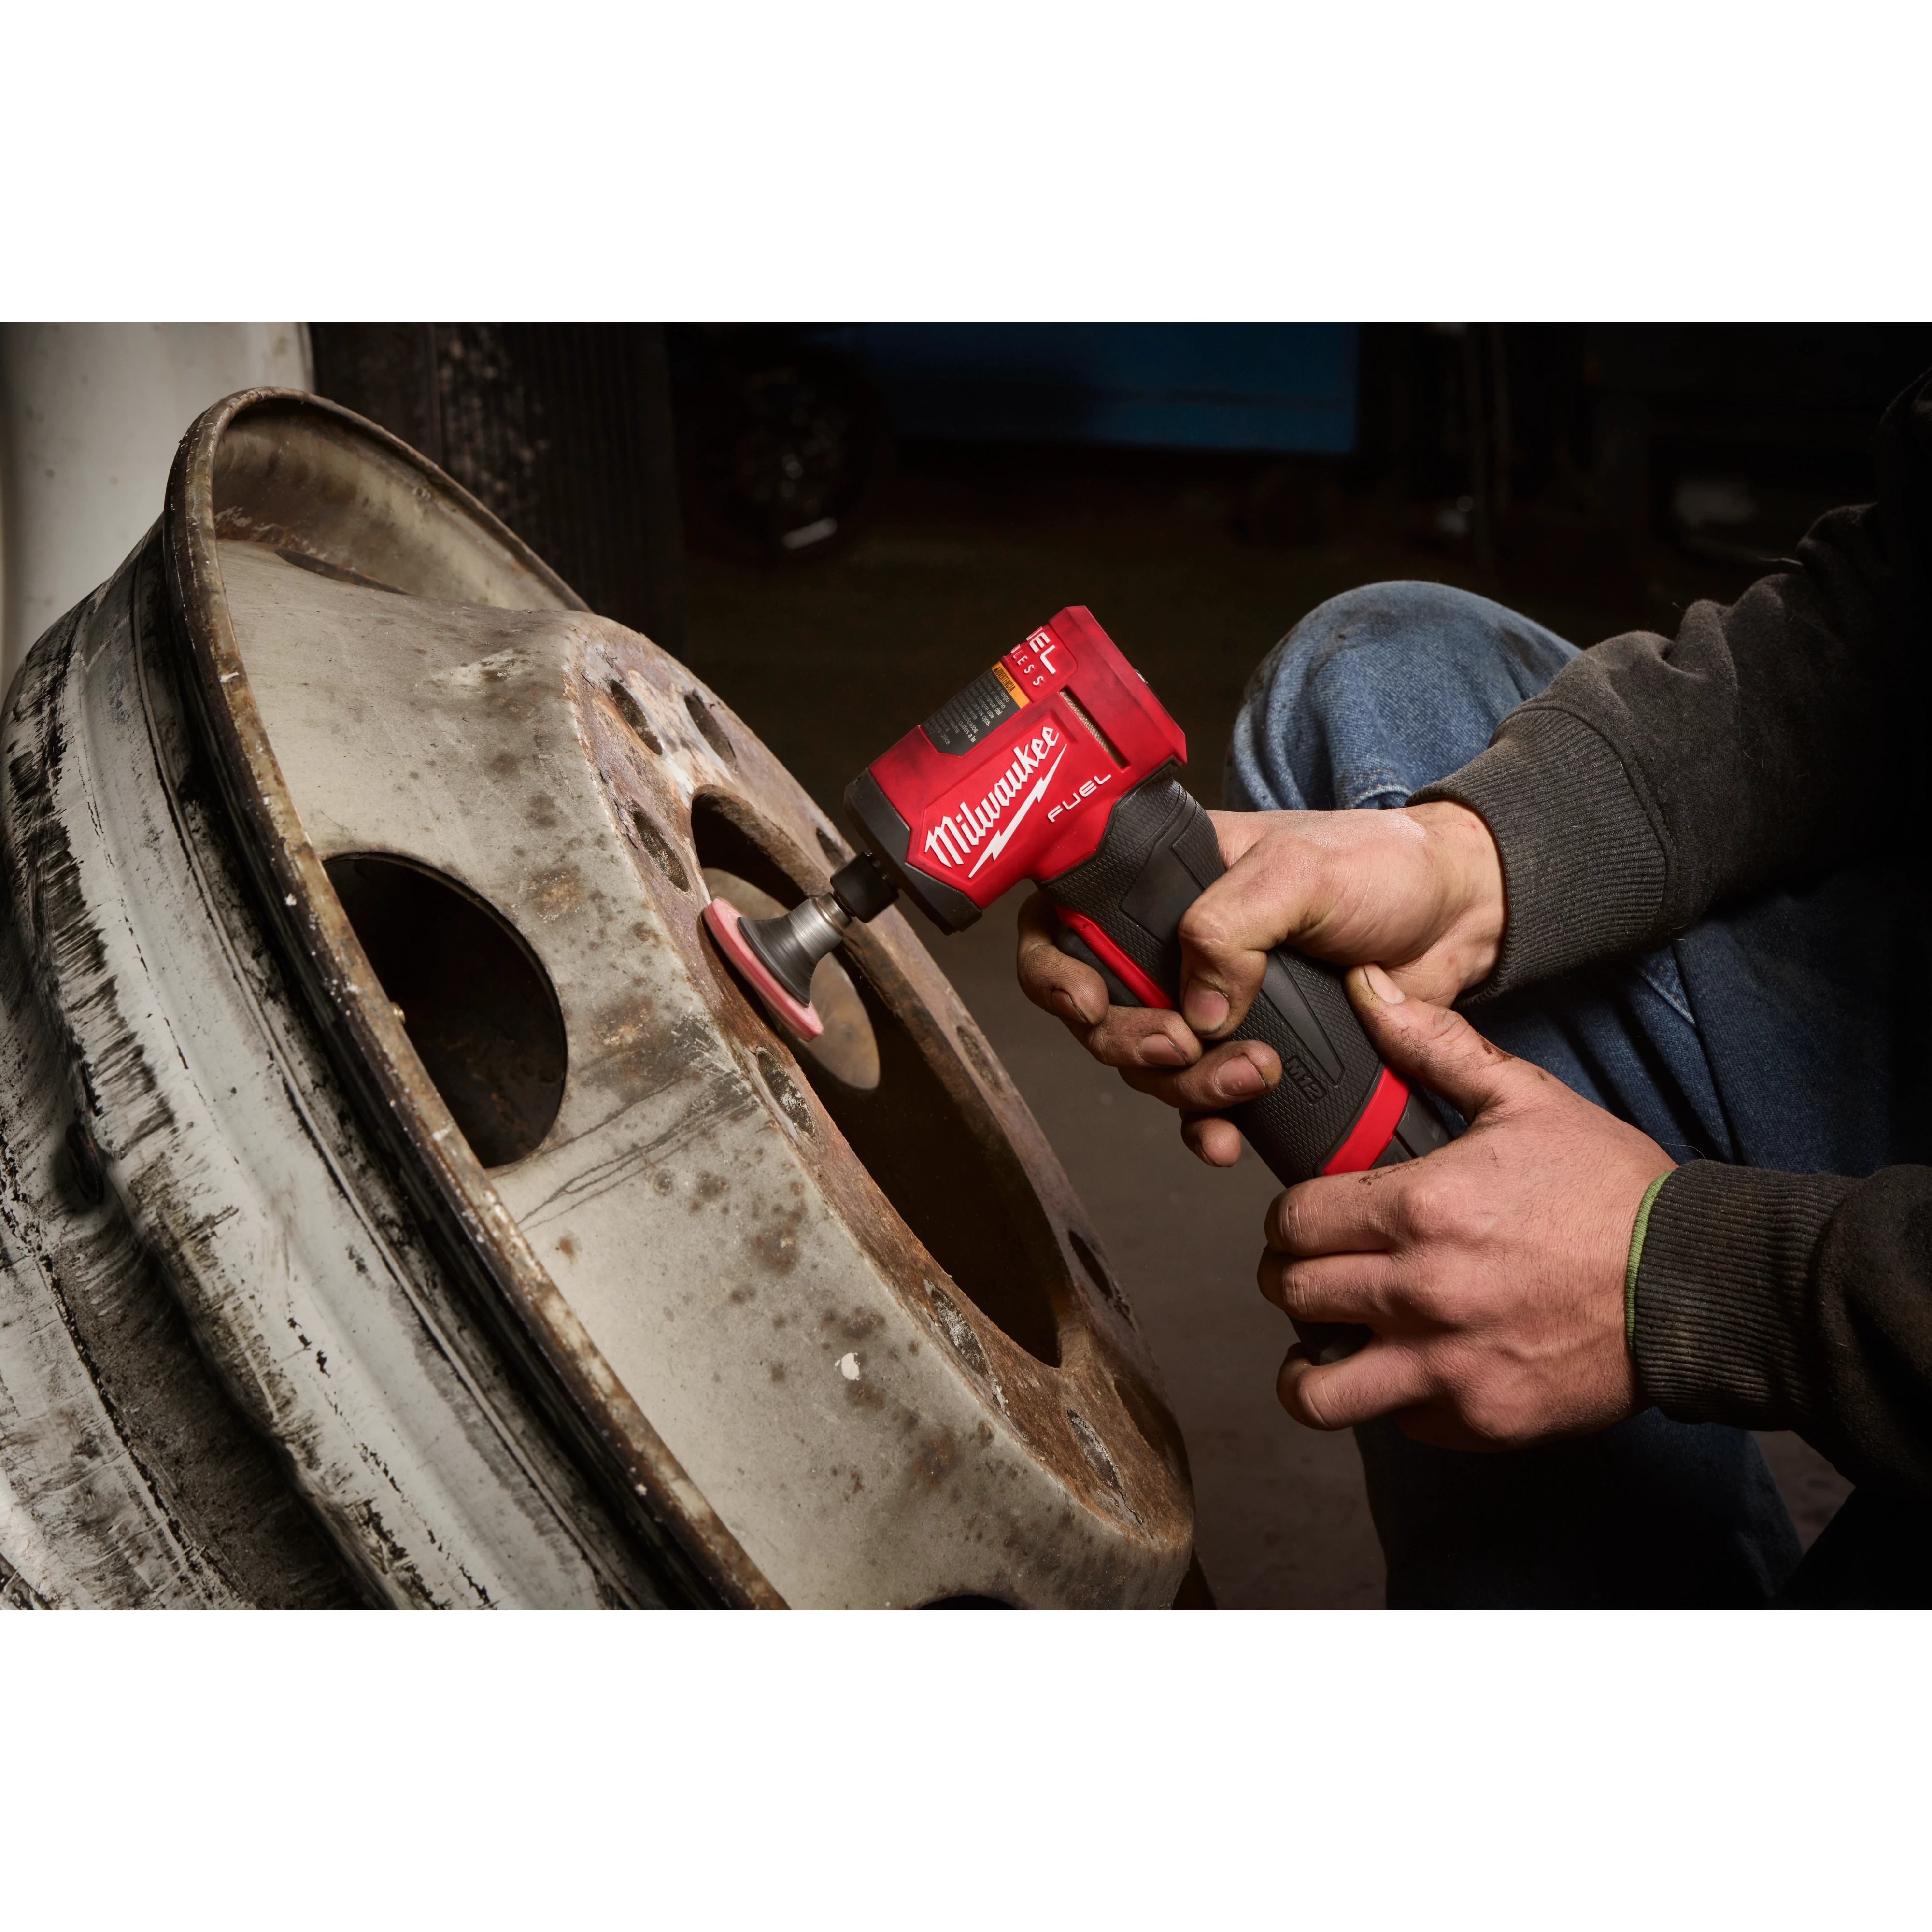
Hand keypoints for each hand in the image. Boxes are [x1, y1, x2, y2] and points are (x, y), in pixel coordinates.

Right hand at [1014, 800, 1504, 1166]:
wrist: (1460, 916)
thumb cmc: (1381, 866)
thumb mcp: (1299, 872)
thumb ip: (1230, 925)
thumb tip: (1197, 1009)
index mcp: (1165, 882)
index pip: (1065, 921)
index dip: (1055, 971)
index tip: (1090, 1005)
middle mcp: (1173, 944)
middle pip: (1100, 1012)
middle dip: (1133, 1043)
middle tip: (1185, 1047)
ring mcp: (1209, 1003)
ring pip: (1150, 1066)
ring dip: (1186, 1087)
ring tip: (1253, 1076)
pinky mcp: (1249, 1050)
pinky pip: (1199, 1105)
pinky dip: (1206, 1127)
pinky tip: (1229, 1140)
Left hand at [1261, 965, 1672, 1449]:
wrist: (1694, 1283)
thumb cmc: (1612, 1190)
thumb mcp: (1527, 1099)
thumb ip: (1435, 1046)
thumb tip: (1367, 991)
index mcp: (1421, 1208)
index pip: (1293, 1220)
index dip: (1288, 1219)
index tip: (1305, 1221)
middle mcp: (1422, 1291)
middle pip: (1293, 1293)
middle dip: (1292, 1278)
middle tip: (1313, 1271)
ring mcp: (1447, 1364)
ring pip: (1318, 1385)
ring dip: (1310, 1364)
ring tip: (1327, 1342)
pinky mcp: (1479, 1418)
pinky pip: (1394, 1421)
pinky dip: (1391, 1397)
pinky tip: (1411, 1365)